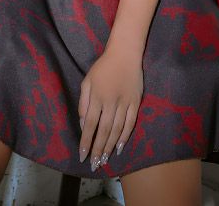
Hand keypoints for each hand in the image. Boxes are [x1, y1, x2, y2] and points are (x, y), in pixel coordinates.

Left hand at [77, 47, 142, 170]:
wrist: (125, 53)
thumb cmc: (103, 67)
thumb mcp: (87, 81)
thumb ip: (84, 103)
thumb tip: (84, 125)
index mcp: (97, 96)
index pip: (90, 124)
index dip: (86, 141)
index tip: (82, 156)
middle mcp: (111, 102)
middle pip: (104, 131)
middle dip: (98, 149)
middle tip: (94, 165)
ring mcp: (125, 103)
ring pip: (117, 130)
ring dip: (110, 146)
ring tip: (105, 160)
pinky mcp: (136, 102)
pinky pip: (131, 123)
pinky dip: (125, 137)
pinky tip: (120, 147)